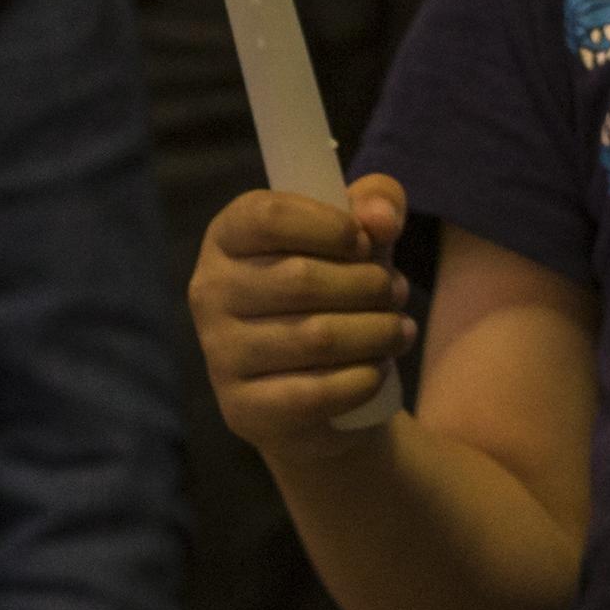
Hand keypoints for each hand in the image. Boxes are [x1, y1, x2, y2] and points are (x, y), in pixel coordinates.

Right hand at [192, 177, 418, 463]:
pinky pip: (315, 393)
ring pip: (316, 338)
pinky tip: (379, 369)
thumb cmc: (334, 289)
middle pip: (300, 279)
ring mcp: (221, 354)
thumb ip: (378, 202)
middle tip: (396, 292)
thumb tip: (382, 220)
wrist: (315, 389)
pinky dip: (362, 379)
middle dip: (369, 284)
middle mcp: (211, 292)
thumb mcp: (358, 235)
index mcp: (227, 236)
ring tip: (399, 330)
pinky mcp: (242, 408)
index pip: (268, 216)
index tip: (365, 242)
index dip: (329, 225)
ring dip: (377, 332)